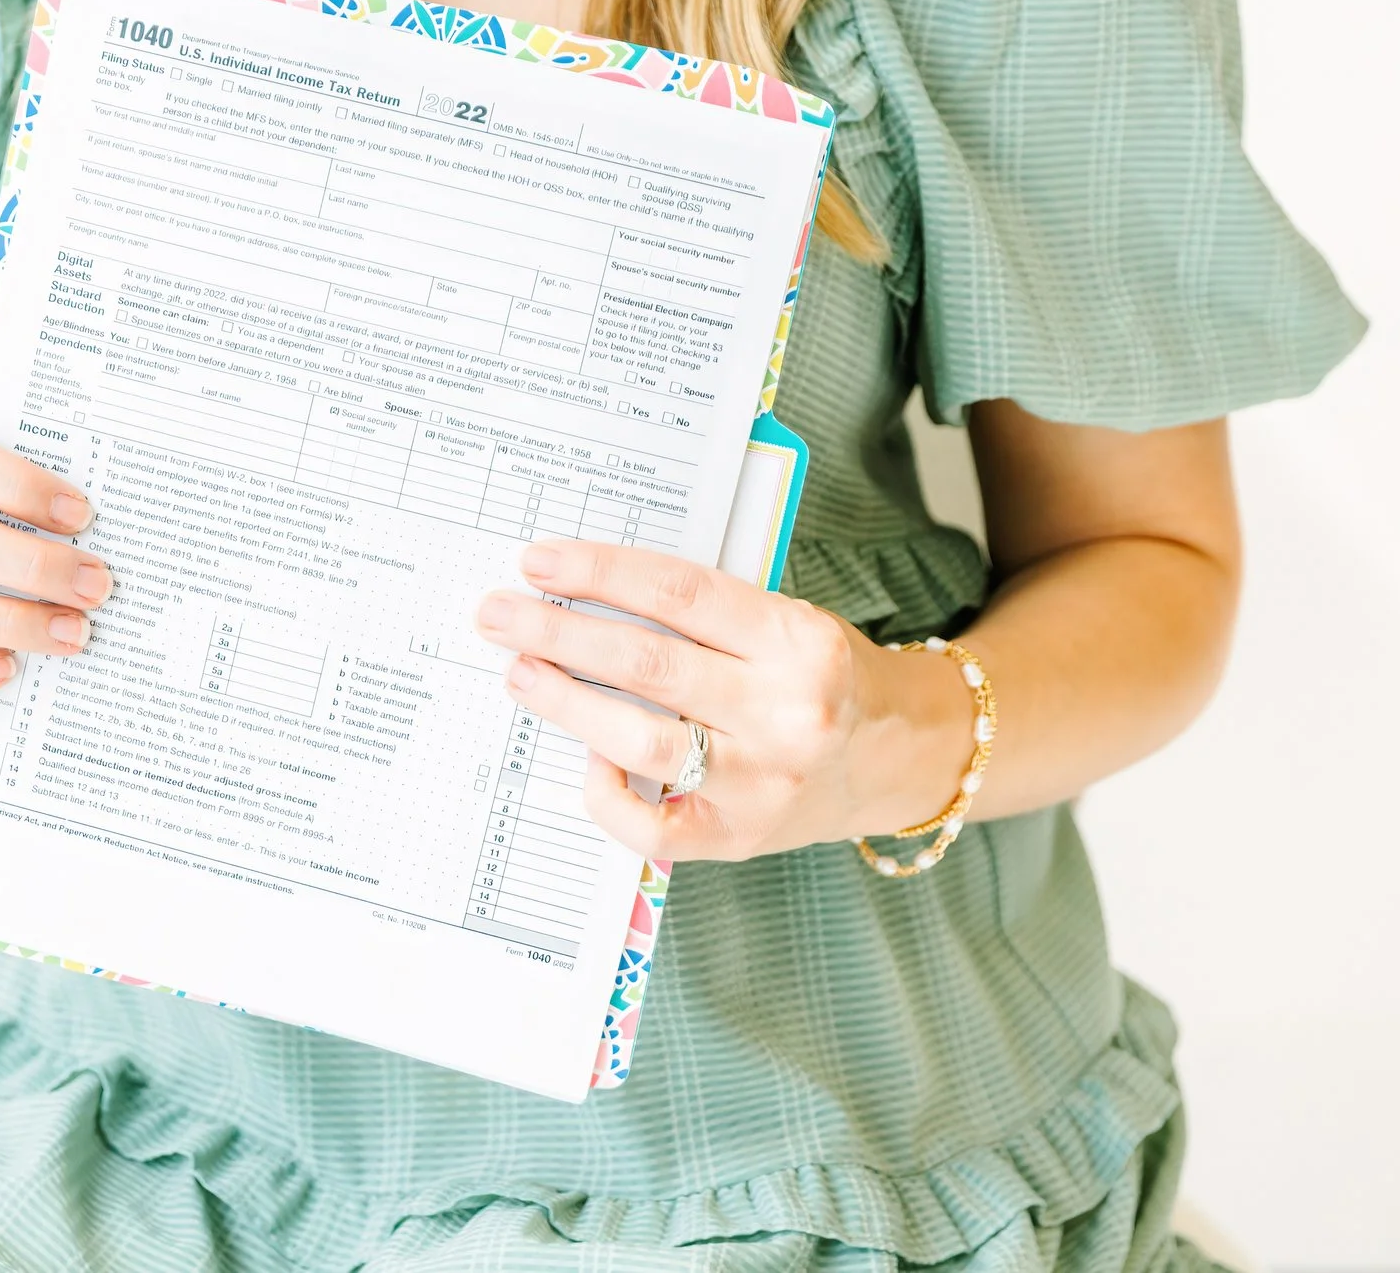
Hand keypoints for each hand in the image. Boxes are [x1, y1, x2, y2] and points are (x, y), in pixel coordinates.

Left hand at [472, 540, 965, 861]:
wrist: (902, 757)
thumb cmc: (823, 677)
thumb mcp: (787, 623)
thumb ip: (704, 612)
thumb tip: (583, 593)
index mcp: (799, 641)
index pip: (679, 594)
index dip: (600, 572)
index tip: (539, 561)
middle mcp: (786, 713)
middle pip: (648, 663)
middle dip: (558, 633)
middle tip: (498, 613)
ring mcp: (762, 783)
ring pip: (639, 739)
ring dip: (566, 702)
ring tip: (519, 672)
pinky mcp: (739, 838)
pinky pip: (648, 821)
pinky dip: (605, 786)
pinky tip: (585, 756)